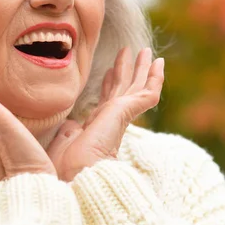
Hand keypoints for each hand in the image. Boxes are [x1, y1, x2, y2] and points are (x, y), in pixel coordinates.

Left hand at [46, 47, 163, 181]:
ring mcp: (120, 116)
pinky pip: (148, 94)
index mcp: (97, 126)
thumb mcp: (65, 140)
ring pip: (137, 87)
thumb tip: (71, 122)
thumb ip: (70, 129)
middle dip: (127, 69)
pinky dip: (155, 79)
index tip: (108, 71)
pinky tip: (159, 63)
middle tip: (131, 51)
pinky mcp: (127, 113)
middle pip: (123, 88)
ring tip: (145, 50)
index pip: (106, 100)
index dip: (108, 83)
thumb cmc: (65, 164)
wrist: (75, 174)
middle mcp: (111, 119)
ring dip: (141, 68)